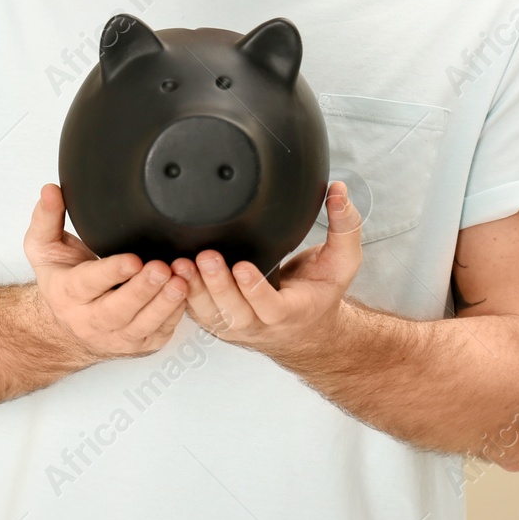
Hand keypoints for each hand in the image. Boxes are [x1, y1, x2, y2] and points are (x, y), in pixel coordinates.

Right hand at [24, 183, 188, 360]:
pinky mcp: (139, 344)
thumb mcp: (44, 248)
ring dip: (164, 304)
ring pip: (143, 325)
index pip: (89, 284)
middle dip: (143, 290)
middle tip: (162, 269)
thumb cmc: (61, 283)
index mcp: (68, 294)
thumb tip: (51, 191)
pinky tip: (186, 293)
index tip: (133, 259)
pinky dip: (176, 314)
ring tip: (180, 281)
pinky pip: (160, 332)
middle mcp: (90, 320)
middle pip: (118, 310)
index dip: (113, 272)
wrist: (64, 328)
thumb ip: (46, 218)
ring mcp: (117, 336)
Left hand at [175, 181, 362, 362]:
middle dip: (218, 285)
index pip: (271, 307)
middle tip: (206, 256)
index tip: (244, 266)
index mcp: (291, 312)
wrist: (306, 329)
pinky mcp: (217, 321)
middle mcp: (260, 325)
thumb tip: (338, 190)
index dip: (255, 290)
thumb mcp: (343, 262)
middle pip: (234, 311)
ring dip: (195, 289)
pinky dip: (183, 295)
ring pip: (210, 314)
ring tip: (183, 263)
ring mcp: (236, 327)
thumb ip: (345, 226)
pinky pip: (196, 312)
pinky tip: (173, 273)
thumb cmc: (321, 292)